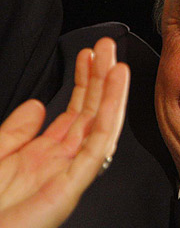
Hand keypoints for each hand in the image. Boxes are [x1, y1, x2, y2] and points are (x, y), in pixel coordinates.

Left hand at [0, 38, 129, 227]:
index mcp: (44, 153)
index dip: (82, 82)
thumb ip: (16, 131)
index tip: (87, 56)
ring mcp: (72, 169)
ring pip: (100, 122)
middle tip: (106, 47)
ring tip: (116, 61)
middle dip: (99, 77)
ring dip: (110, 90)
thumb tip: (39, 105)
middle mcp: (62, 158)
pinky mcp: (74, 181)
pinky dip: (110, 112)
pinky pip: (98, 142)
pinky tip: (115, 87)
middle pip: (89, 111)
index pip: (73, 111)